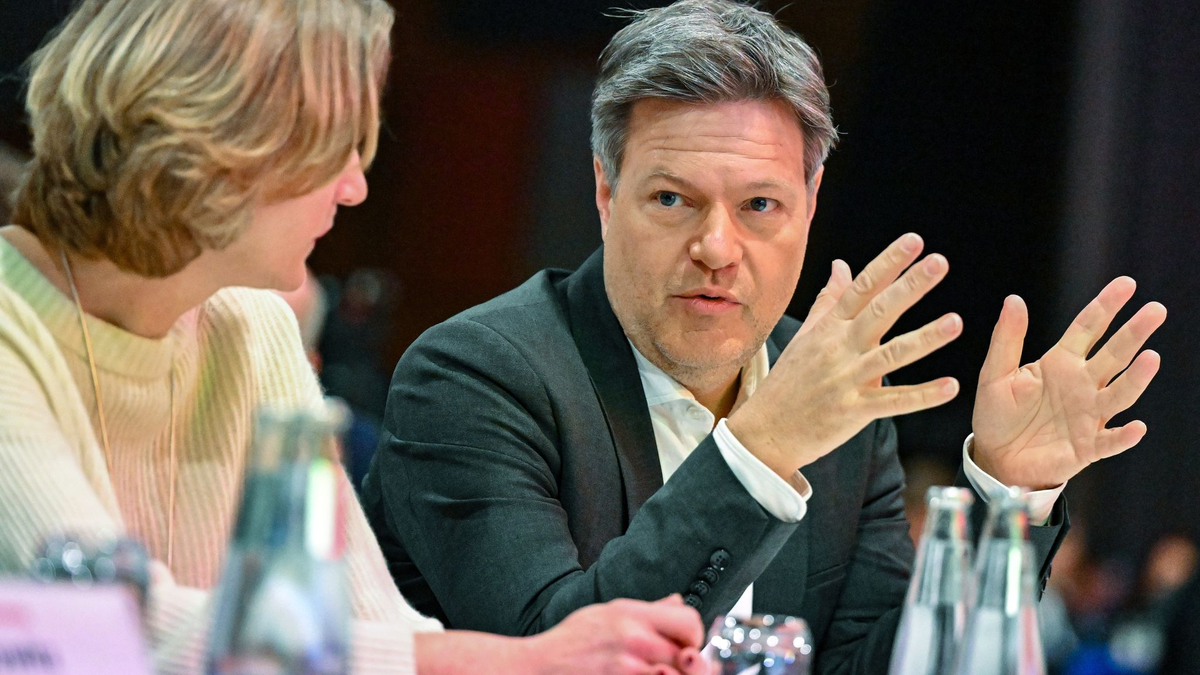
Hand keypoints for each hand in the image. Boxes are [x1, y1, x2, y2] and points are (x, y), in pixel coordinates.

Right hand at [525, 595, 707, 674]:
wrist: (539, 667)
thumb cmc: (570, 642)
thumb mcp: (607, 612)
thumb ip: (647, 610)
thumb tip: (677, 602)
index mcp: (631, 614)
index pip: (689, 621)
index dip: (692, 636)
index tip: (684, 644)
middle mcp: (634, 639)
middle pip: (687, 653)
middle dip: (684, 662)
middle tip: (672, 664)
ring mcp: (628, 668)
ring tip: (655, 671)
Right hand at [728, 233, 961, 478]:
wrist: (766, 429)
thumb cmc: (789, 381)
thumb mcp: (805, 335)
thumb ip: (828, 300)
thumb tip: (841, 265)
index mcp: (830, 327)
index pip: (862, 287)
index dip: (888, 263)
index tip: (914, 241)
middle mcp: (839, 348)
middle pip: (879, 311)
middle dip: (910, 286)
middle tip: (939, 263)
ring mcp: (847, 379)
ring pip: (892, 355)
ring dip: (925, 338)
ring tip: (956, 322)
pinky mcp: (854, 411)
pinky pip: (893, 402)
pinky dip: (922, 395)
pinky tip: (950, 386)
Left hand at [971, 277, 1165, 489]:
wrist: (996, 458)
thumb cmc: (997, 414)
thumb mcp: (994, 374)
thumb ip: (1006, 339)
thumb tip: (1014, 299)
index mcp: (1060, 362)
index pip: (1088, 328)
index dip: (1106, 306)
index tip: (1127, 284)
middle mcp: (1082, 384)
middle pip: (1113, 354)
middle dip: (1134, 333)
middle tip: (1156, 310)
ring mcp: (1089, 415)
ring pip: (1119, 393)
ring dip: (1136, 378)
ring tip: (1151, 358)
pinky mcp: (1088, 447)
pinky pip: (1110, 441)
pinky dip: (1124, 436)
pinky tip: (1136, 428)